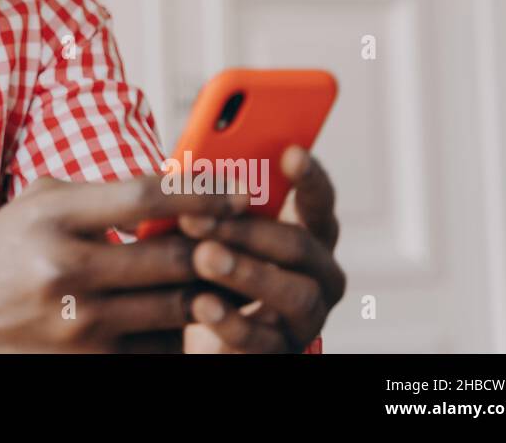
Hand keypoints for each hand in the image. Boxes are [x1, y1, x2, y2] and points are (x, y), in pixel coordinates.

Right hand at [0, 174, 251, 352]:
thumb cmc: (7, 253)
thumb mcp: (39, 203)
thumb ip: (100, 192)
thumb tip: (178, 187)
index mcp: (53, 218)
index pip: (145, 197)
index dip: (200, 192)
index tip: (234, 192)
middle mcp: (66, 271)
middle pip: (173, 256)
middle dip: (218, 244)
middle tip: (243, 236)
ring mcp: (80, 324)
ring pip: (178, 305)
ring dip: (209, 288)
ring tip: (223, 273)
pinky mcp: (93, 363)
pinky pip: (162, 344)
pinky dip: (180, 327)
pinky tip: (183, 311)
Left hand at [179, 146, 345, 352]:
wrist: (205, 331)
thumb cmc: (210, 261)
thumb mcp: (212, 227)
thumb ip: (212, 200)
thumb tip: (186, 169)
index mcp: (307, 232)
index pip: (319, 200)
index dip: (309, 177)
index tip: (291, 153)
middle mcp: (319, 274)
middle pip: (299, 244)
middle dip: (248, 228)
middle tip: (199, 217)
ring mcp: (307, 317)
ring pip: (294, 293)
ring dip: (247, 272)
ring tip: (205, 257)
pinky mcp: (282, 352)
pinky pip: (263, 340)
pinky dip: (231, 321)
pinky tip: (201, 303)